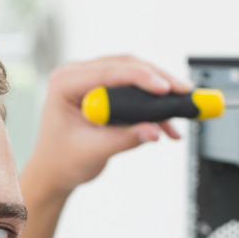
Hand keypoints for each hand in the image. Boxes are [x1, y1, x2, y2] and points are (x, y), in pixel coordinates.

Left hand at [23, 55, 191, 196]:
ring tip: (182, 109)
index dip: (141, 78)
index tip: (165, 89)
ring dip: (159, 93)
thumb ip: (124, 139)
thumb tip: (154, 131)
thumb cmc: (62, 161)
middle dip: (158, 80)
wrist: (54, 171)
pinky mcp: (105, 91)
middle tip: (184, 93)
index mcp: (65, 83)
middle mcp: (78, 75)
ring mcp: (92, 80)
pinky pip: (134, 91)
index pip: (109, 72)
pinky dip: (153, 107)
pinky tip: (168, 125)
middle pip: (126, 67)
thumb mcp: (93, 151)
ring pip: (134, 75)